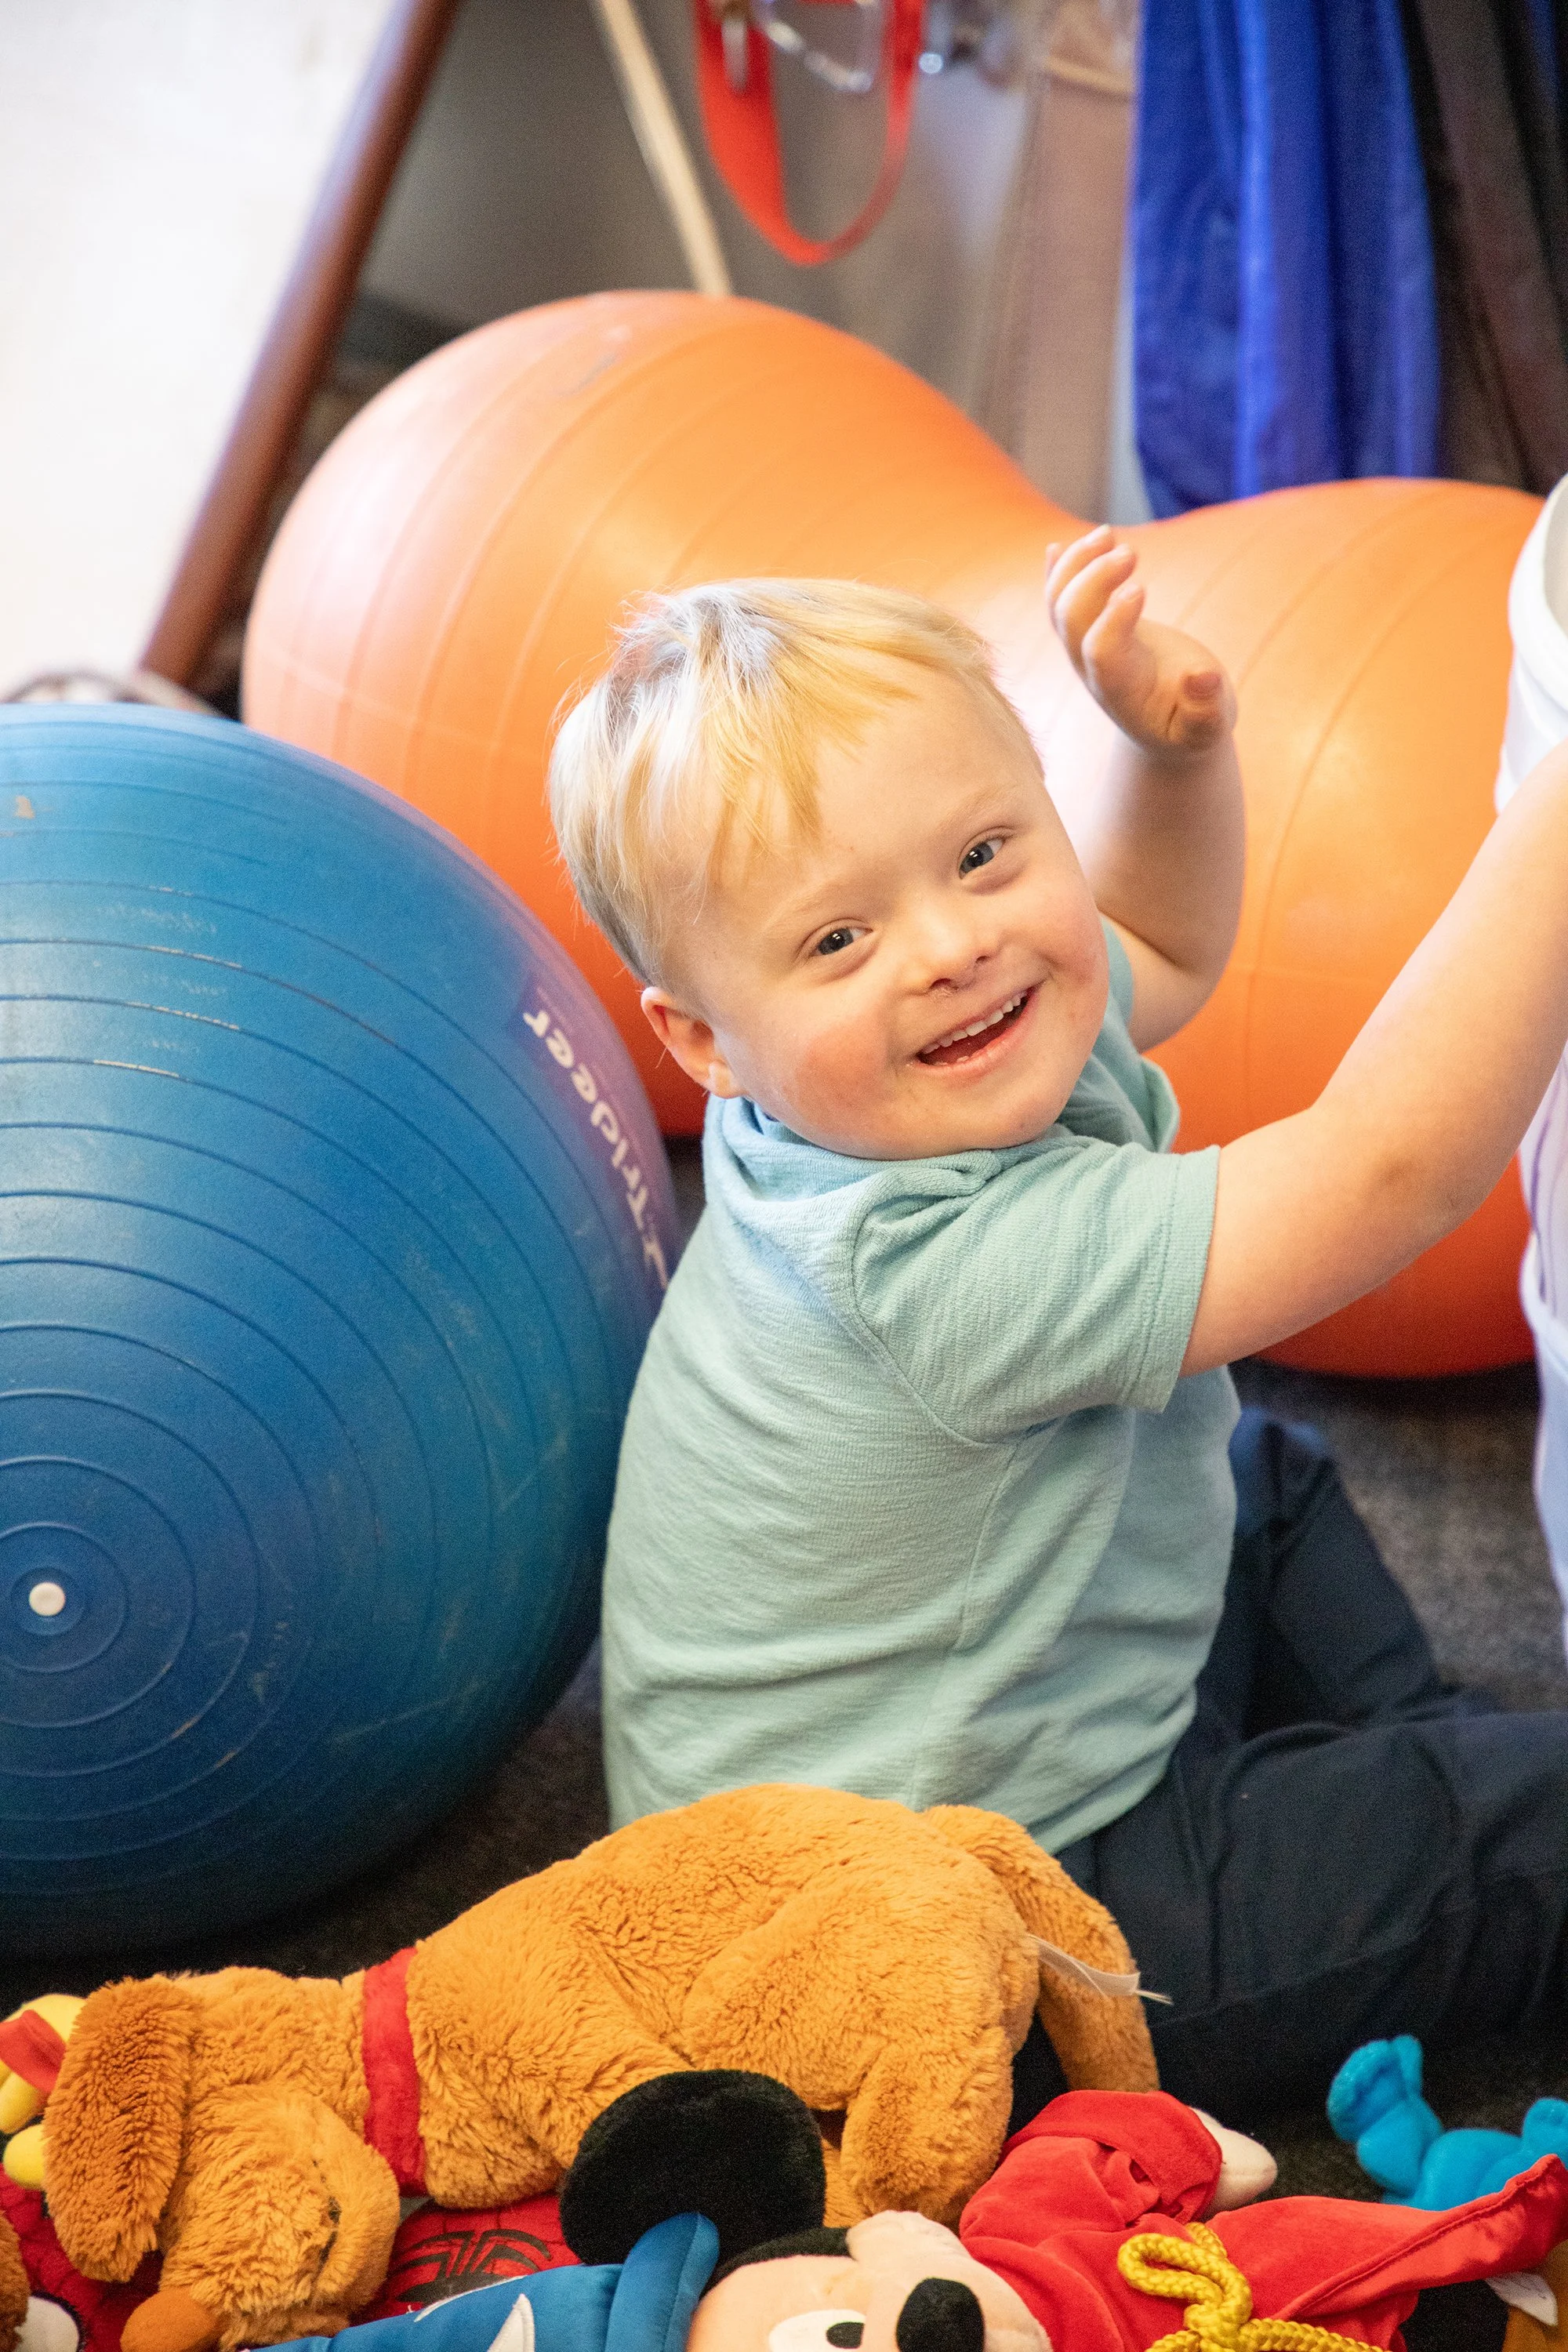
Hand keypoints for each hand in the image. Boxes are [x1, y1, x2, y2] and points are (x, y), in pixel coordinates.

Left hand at [1046, 527, 1235, 758]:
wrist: (1168, 731)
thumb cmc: (1192, 729)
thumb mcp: (1208, 730)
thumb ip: (1207, 712)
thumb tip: (1204, 679)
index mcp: (1122, 690)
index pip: (1101, 652)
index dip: (1112, 620)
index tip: (1139, 587)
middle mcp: (1092, 668)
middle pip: (1071, 621)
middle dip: (1092, 581)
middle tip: (1130, 552)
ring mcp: (1084, 649)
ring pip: (1059, 605)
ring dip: (1075, 565)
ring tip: (1108, 533)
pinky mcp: (1090, 632)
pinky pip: (1059, 602)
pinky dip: (1057, 573)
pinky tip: (1056, 546)